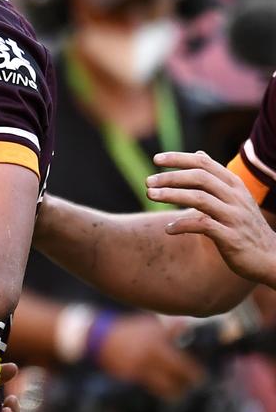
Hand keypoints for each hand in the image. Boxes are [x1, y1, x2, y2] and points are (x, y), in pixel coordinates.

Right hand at [93, 314, 203, 400]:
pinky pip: (150, 386)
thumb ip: (170, 329)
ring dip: (174, 392)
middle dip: (186, 385)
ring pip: (163, 388)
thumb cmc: (132, 331)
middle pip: (175, 379)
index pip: (182, 365)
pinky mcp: (131, 377)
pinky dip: (159, 388)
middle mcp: (149, 358)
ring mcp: (139, 369)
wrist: (102, 339)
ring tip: (180, 392)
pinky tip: (163, 387)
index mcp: (157, 345)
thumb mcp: (150, 326)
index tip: (200, 378)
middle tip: (192, 386)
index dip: (194, 374)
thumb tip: (186, 324)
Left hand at [149, 151, 275, 286]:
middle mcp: (235, 197)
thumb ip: (216, 177)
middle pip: (200, 178)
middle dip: (171, 177)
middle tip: (147, 182)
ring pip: (199, 198)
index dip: (180, 158)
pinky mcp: (231, 237)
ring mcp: (234, 217)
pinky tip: (168, 229)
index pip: (205, 164)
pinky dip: (182, 225)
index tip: (157, 158)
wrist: (271, 257)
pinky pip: (203, 225)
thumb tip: (199, 153)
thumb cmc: (246, 225)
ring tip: (150, 195)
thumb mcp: (235, 197)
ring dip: (171, 196)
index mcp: (234, 185)